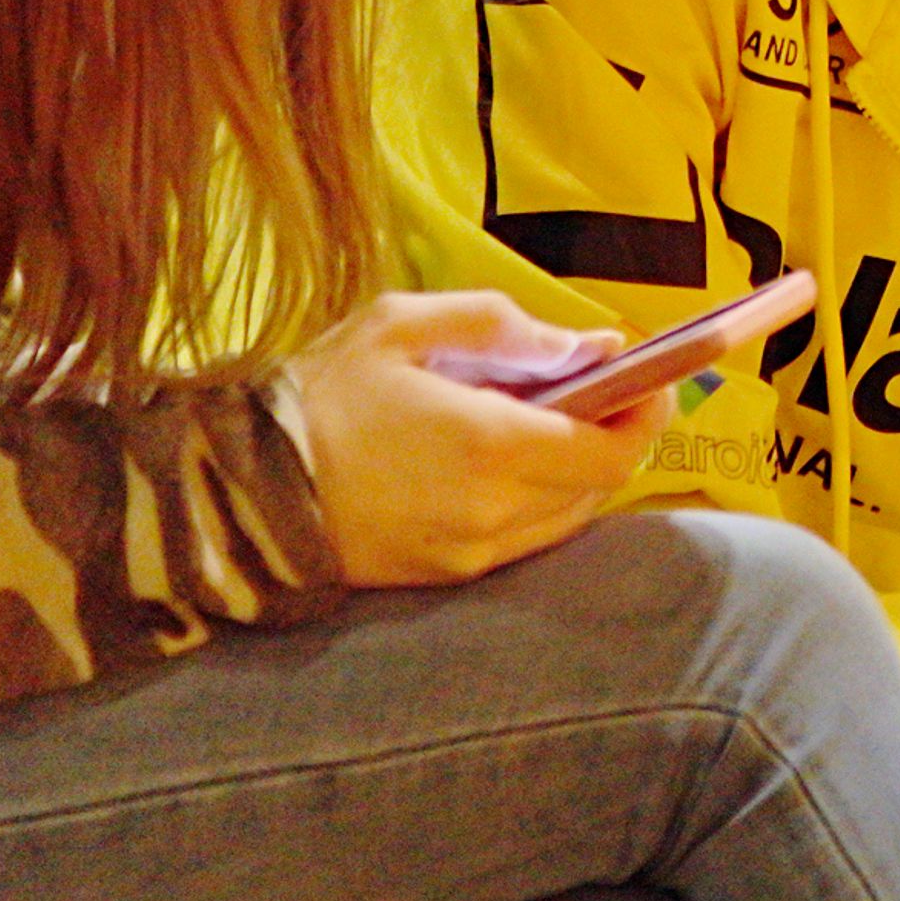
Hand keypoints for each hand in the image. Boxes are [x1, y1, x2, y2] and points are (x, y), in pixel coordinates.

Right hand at [293, 291, 663, 586]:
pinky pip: (529, 539)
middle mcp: (492, 510)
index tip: (658, 377)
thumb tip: (588, 343)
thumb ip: (504, 326)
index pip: (612, 446)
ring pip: (570, 515)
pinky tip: (520, 461)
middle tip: (614, 390)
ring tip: (562, 419)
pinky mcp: (450, 578)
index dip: (650, 411)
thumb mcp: (404, 323)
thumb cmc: (323, 392)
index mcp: (488, 443)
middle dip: (620, 433)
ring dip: (584, 468)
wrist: (240, 488)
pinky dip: (545, 499)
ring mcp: (472, 553)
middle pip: (601, 484)